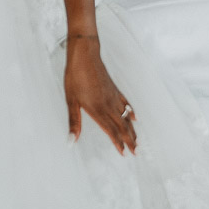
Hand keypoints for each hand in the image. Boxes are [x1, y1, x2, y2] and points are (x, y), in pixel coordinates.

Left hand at [64, 34, 136, 153]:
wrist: (85, 55)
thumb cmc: (75, 77)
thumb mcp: (70, 100)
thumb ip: (74, 122)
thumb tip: (71, 141)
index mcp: (97, 109)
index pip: (111, 130)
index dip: (118, 143)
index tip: (125, 154)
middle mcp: (108, 105)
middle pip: (122, 126)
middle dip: (130, 140)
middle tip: (137, 152)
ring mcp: (113, 97)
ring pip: (126, 117)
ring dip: (132, 130)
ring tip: (137, 141)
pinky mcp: (114, 89)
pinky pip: (126, 103)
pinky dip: (131, 112)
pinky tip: (135, 118)